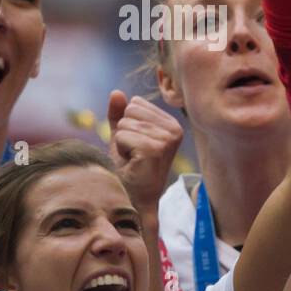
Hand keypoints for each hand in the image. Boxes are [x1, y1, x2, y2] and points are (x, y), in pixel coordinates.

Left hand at [106, 91, 183, 211]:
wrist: (134, 199)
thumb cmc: (129, 168)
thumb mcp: (122, 136)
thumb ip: (119, 115)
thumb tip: (116, 92)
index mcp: (171, 124)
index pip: (135, 103)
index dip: (128, 125)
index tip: (137, 146)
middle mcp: (174, 130)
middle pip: (130, 110)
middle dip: (124, 132)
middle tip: (133, 154)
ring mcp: (166, 140)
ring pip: (125, 123)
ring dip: (122, 143)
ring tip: (133, 160)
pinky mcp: (155, 149)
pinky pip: (122, 136)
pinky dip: (120, 150)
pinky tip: (132, 164)